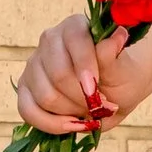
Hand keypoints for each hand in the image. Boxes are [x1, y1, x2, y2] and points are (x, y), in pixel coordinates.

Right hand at [16, 10, 139, 135]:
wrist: (117, 90)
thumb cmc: (123, 77)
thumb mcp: (125, 70)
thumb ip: (114, 56)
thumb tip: (118, 34)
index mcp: (75, 26)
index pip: (75, 40)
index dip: (86, 69)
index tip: (100, 93)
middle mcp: (50, 40)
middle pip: (58, 75)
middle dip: (83, 99)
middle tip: (102, 107)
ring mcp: (34, 63)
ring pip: (45, 96)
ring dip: (71, 113)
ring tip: (89, 112)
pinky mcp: (26, 87)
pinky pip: (27, 110)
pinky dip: (51, 124)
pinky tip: (72, 125)